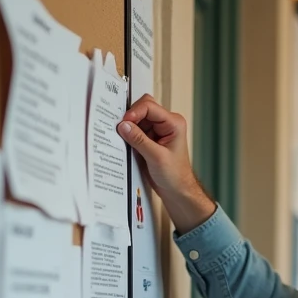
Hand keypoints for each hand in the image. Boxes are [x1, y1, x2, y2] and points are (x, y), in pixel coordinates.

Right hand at [117, 95, 214, 232]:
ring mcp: (157, 130)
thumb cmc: (175, 175)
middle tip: (121, 129)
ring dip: (129, 127)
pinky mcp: (149, 138)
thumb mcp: (156, 157)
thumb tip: (123, 125)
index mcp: (174, 123)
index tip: (123, 123)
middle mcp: (166, 123)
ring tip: (123, 138)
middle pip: (143, 108)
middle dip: (131, 118)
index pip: (150, 107)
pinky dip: (129, 134)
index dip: (134, 112)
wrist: (177, 190)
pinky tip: (125, 143)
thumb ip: (139, 139)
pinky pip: (135, 129)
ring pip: (137, 118)